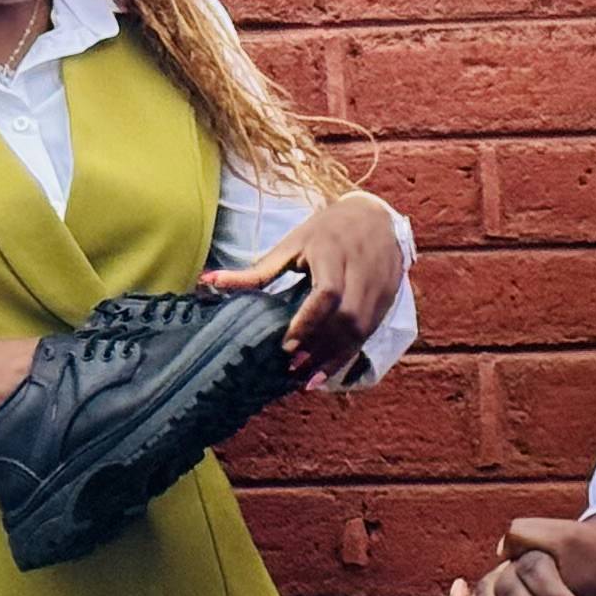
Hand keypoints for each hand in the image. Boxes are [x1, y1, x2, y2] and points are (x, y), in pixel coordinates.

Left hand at [209, 193, 408, 379]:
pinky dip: (348, 355)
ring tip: (308, 379)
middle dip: (322, 347)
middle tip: (293, 368)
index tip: (286, 345)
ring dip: (335, 358)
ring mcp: (380, 286)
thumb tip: (207, 281)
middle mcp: (361, 269)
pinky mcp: (388, 300)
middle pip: (349, 317)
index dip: (308, 322)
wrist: (375, 217)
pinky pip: (370, 334)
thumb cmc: (325, 231)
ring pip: (362, 330)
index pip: (328, 293)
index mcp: (333, 251)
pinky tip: (327, 372)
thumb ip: (256, 271)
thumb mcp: (291, 244)